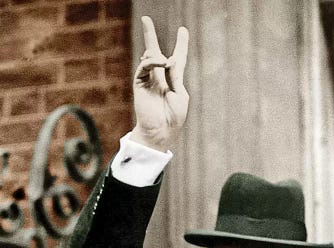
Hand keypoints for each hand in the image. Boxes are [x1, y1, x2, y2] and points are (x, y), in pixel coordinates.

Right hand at [130, 16, 188, 151]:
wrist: (161, 132)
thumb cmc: (173, 118)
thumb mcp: (181, 96)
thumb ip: (175, 77)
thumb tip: (169, 59)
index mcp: (174, 81)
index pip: (178, 59)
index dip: (181, 44)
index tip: (183, 30)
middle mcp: (161, 77)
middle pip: (155, 52)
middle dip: (150, 36)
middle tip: (146, 19)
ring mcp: (149, 80)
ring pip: (148, 57)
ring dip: (156, 54)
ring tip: (164, 61)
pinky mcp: (140, 84)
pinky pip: (144, 67)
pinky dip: (152, 61)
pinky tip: (160, 61)